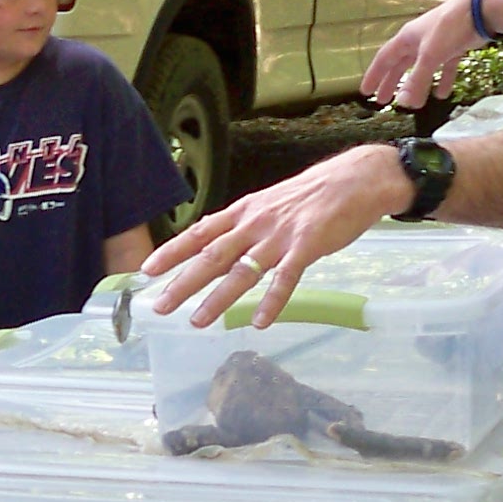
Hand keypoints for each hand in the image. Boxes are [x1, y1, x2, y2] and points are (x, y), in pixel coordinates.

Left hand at [140, 144, 411, 330]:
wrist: (355, 179)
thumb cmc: (313, 195)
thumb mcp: (269, 203)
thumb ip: (244, 224)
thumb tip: (216, 239)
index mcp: (244, 212)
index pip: (199, 232)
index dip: (172, 251)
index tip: (147, 270)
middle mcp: (255, 223)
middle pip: (211, 256)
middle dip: (183, 282)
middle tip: (160, 306)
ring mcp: (280, 235)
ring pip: (242, 271)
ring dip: (218, 298)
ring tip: (197, 321)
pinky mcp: (307, 245)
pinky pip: (285, 278)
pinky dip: (272, 301)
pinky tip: (259, 322)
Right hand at [362, 0, 484, 111]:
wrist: (479, 12)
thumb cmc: (450, 28)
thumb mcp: (430, 56)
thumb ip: (417, 80)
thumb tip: (403, 104)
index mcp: (407, 38)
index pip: (384, 58)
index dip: (374, 75)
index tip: (366, 92)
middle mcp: (418, 40)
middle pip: (400, 64)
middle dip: (391, 82)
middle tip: (382, 101)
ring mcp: (436, 44)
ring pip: (420, 68)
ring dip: (415, 84)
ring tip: (410, 103)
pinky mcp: (453, 47)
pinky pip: (443, 68)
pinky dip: (441, 81)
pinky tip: (442, 95)